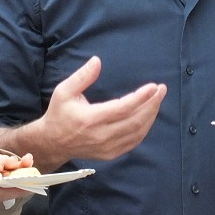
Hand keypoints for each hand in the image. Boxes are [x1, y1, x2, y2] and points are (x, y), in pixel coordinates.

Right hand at [34, 56, 166, 169]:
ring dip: (151, 115)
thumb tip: (97, 61)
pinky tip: (149, 115)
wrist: (53, 143)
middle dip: (152, 104)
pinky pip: (134, 141)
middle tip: (161, 89)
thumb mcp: (64, 91)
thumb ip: (82, 76)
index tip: (153, 86)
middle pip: (135, 120)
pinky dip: (145, 128)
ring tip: (158, 99)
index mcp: (90, 119)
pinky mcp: (111, 154)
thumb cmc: (59, 114)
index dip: (140, 97)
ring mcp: (108, 147)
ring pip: (138, 132)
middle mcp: (101, 135)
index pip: (122, 108)